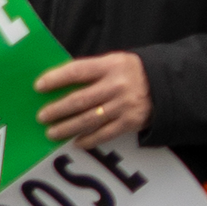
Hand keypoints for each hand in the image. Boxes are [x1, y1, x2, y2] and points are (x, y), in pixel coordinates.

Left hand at [36, 50, 152, 150]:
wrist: (167, 85)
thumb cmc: (132, 73)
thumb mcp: (115, 62)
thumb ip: (91, 71)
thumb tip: (58, 84)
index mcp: (111, 65)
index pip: (77, 71)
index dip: (56, 78)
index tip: (38, 86)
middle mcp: (116, 85)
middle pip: (79, 99)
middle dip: (57, 110)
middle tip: (42, 117)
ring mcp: (124, 105)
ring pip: (88, 120)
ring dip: (67, 128)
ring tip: (52, 133)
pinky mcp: (130, 121)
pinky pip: (104, 134)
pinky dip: (88, 139)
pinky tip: (76, 142)